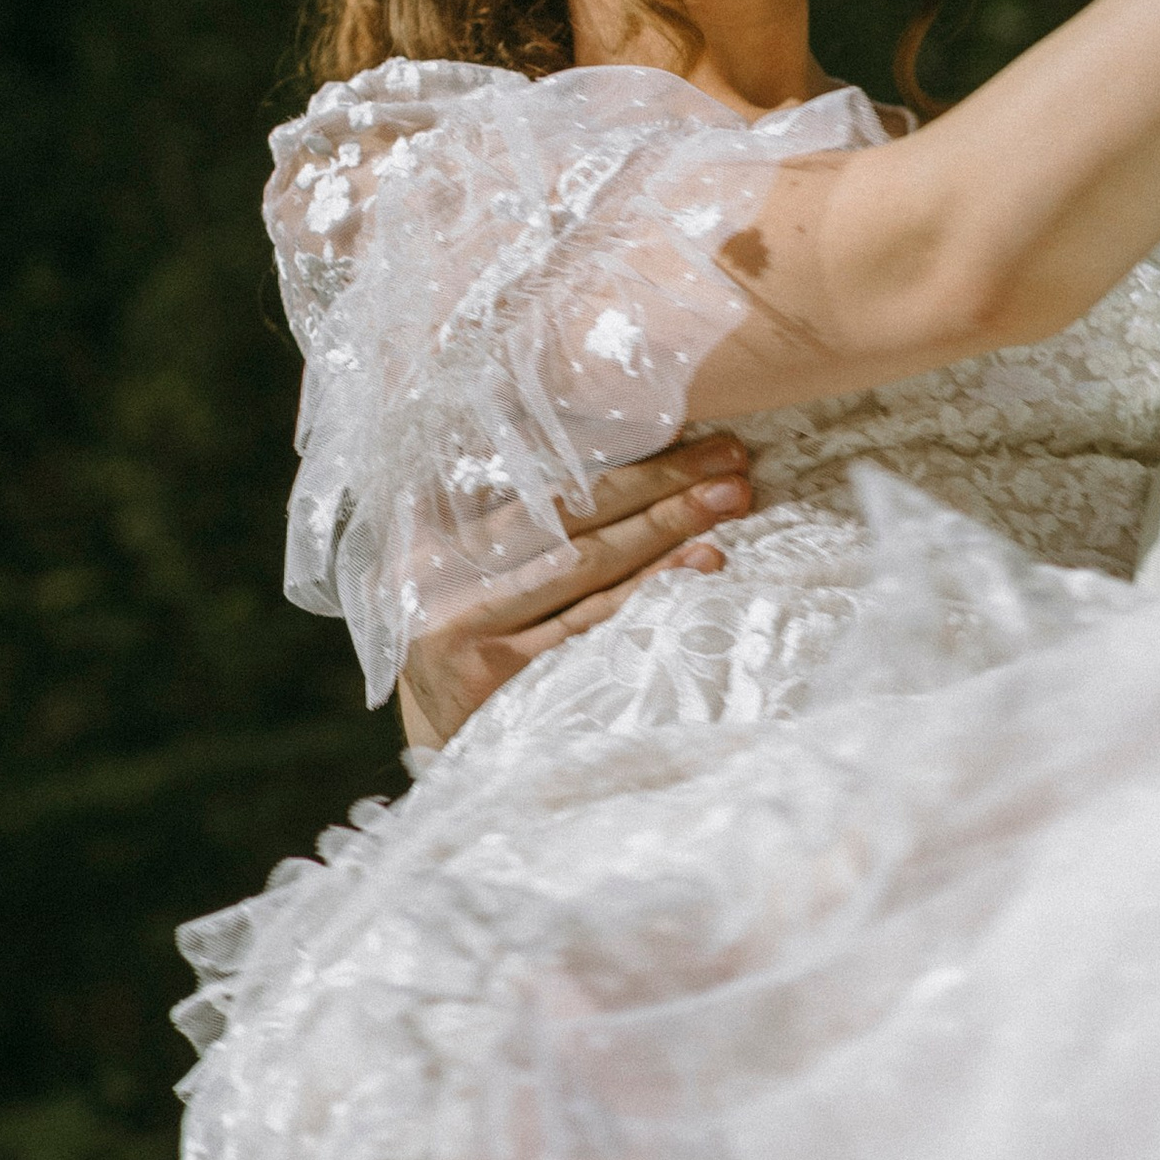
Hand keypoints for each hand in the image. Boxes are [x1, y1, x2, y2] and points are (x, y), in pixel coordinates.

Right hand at [395, 439, 754, 752]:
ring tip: (730, 500)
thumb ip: (491, 498)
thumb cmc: (460, 633)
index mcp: (429, 519)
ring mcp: (465, 619)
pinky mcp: (495, 672)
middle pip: (568, 509)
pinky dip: (649, 589)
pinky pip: (589, 621)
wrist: (432, 742)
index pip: (529, 469)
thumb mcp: (450, 561)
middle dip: (656, 478)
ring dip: (665, 527)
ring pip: (586, 562)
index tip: (676, 417)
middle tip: (729, 457)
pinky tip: (699, 565)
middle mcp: (439, 564)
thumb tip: (572, 427)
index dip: (610, 442)